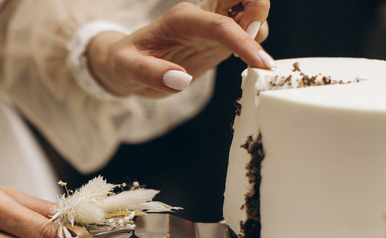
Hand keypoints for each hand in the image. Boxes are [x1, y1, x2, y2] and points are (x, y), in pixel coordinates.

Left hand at [86, 1, 272, 97]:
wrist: (127, 66)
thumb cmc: (124, 63)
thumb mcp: (126, 68)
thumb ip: (150, 72)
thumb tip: (180, 79)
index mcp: (180, 19)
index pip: (218, 24)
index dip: (242, 40)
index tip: (258, 62)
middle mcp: (200, 18)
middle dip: (258, 9)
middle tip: (257, 43)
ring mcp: (212, 29)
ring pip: (251, 13)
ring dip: (261, 30)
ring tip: (256, 62)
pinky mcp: (218, 43)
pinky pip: (247, 34)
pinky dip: (257, 45)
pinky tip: (253, 66)